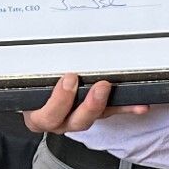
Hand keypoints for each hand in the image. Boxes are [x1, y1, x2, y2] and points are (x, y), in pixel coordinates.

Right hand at [20, 73, 147, 132]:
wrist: (38, 96)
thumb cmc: (32, 86)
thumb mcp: (28, 79)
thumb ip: (35, 70)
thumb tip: (40, 47)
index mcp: (40, 116)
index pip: (47, 116)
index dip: (59, 100)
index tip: (69, 78)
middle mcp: (60, 121)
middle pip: (76, 121)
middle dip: (90, 104)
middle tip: (100, 85)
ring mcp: (79, 118)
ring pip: (95, 117)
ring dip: (109, 104)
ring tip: (118, 90)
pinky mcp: (96, 113)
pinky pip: (112, 112)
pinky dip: (126, 107)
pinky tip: (140, 105)